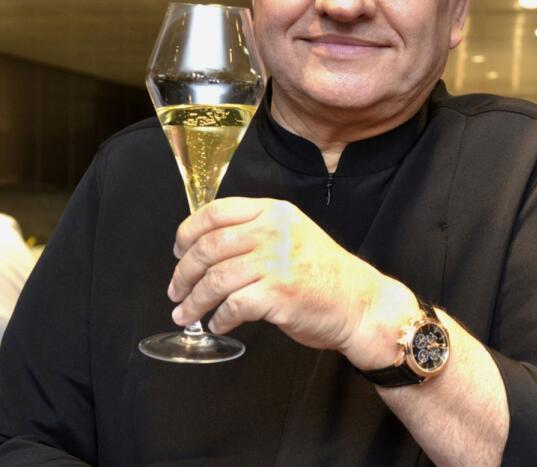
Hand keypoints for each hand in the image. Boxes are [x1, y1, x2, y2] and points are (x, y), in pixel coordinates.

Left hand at [167, 197, 415, 368]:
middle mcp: (274, 232)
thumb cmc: (326, 275)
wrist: (361, 303)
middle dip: (183, 273)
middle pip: (209, 247)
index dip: (188, 232)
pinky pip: (232, 306)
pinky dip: (219, 318)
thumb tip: (206, 249)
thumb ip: (256, 233)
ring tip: (186, 314)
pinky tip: (218, 324)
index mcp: (275, 212)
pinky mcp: (278, 294)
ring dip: (194, 301)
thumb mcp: (293, 236)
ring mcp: (276, 262)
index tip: (178, 250)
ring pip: (215, 279)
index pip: (216, 212)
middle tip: (176, 290)